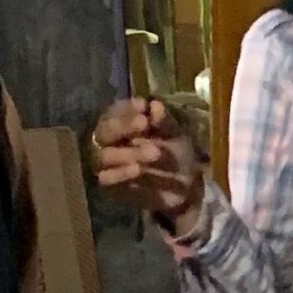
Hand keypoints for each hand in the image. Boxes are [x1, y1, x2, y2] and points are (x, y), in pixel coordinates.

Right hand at [91, 97, 205, 229]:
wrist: (188, 187)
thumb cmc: (178, 154)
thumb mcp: (175, 135)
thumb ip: (165, 121)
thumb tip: (155, 105)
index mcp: (123, 124)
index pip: (115, 111)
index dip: (127, 108)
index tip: (143, 105)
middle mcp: (110, 142)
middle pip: (105, 130)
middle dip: (124, 125)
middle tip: (143, 122)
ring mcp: (108, 164)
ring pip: (105, 155)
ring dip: (129, 152)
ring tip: (155, 152)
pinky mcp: (111, 185)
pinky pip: (107, 178)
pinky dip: (121, 173)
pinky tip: (138, 169)